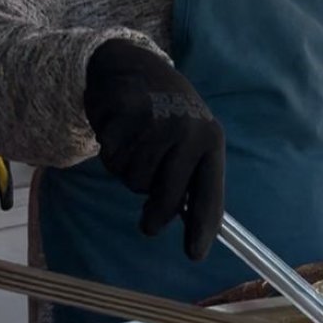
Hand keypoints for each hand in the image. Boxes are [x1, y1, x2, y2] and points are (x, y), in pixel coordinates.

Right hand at [84, 40, 224, 260]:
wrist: (135, 67)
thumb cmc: (167, 115)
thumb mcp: (191, 139)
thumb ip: (189, 176)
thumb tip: (186, 222)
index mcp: (211, 141)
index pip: (210, 193)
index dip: (202, 227)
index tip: (195, 255)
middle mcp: (188, 132)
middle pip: (167, 196)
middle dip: (156, 216)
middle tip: (149, 228)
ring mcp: (156, 122)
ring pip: (134, 181)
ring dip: (129, 174)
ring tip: (136, 149)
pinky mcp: (124, 114)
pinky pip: (111, 159)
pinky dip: (110, 154)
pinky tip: (119, 132)